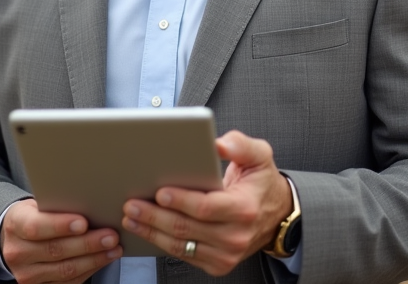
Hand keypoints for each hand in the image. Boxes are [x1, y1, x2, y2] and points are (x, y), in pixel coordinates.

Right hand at [0, 198, 121, 283]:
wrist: (19, 237)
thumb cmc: (36, 215)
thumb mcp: (39, 204)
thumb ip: (58, 204)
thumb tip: (92, 202)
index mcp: (15, 224)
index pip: (36, 227)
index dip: (60, 225)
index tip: (83, 223)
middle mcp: (17, 252)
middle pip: (55, 250)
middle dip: (87, 244)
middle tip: (111, 236)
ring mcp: (26, 273)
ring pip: (64, 269)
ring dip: (94, 259)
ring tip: (114, 248)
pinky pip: (68, 281)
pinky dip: (90, 269)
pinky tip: (104, 258)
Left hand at [121, 130, 293, 276]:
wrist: (276, 215)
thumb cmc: (261, 182)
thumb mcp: (260, 156)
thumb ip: (240, 145)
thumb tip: (218, 143)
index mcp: (245, 208)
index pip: (205, 207)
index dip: (180, 201)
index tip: (160, 191)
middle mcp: (236, 236)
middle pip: (186, 228)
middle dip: (155, 217)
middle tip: (132, 205)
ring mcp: (226, 255)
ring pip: (180, 246)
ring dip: (152, 232)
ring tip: (131, 218)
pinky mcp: (217, 265)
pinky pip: (184, 255)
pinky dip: (162, 244)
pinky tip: (147, 231)